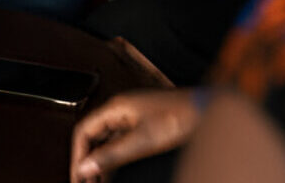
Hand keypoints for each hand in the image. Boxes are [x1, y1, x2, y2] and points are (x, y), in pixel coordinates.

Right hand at [70, 89, 198, 182]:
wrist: (206, 110)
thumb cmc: (180, 116)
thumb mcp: (142, 141)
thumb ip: (112, 155)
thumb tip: (87, 166)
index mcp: (115, 109)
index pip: (84, 132)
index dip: (78, 156)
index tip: (78, 176)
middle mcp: (120, 112)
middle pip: (93, 138)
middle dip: (87, 162)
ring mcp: (132, 119)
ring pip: (105, 143)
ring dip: (100, 162)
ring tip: (96, 182)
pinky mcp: (143, 126)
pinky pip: (119, 144)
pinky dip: (113, 159)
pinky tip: (112, 173)